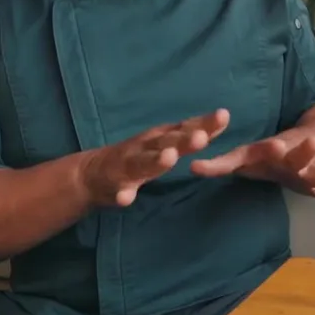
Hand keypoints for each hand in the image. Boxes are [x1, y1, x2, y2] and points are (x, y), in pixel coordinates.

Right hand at [78, 109, 229, 206]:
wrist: (91, 173)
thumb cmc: (138, 154)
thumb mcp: (166, 141)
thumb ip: (192, 132)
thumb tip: (223, 118)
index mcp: (160, 137)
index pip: (185, 128)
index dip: (204, 123)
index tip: (223, 115)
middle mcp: (145, 147)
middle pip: (167, 142)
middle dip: (183, 140)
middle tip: (201, 137)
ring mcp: (127, 166)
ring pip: (142, 163)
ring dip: (155, 161)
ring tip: (168, 158)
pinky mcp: (113, 187)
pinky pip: (118, 191)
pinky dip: (122, 194)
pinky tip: (126, 198)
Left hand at [190, 129, 314, 213]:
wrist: (299, 143)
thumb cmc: (263, 155)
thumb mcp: (241, 156)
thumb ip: (219, 164)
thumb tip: (191, 166)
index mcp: (273, 152)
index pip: (271, 149)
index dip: (274, 148)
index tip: (278, 145)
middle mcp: (292, 160)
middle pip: (300, 156)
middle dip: (306, 151)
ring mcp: (307, 173)